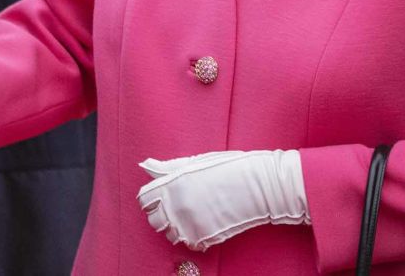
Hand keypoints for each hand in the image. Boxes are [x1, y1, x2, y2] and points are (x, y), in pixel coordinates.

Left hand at [136, 149, 307, 251]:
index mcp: (172, 184)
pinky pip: (189, 243)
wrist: (260, 185)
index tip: (162, 196)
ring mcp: (190, 225)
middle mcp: (177, 206)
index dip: (152, 198)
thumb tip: (147, 166)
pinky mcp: (204, 238)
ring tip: (195, 213)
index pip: (144, 200)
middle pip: (154, 220)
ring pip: (170, 234)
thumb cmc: (230, 167)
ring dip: (177, 226)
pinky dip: (194, 236)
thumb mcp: (197, 162)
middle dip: (163, 213)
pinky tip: (205, 223)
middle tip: (180, 205)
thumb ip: (169, 167)